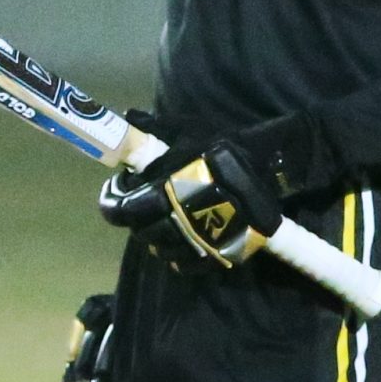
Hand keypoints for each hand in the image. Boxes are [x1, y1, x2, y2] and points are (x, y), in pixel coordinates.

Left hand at [98, 141, 283, 268]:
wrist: (269, 169)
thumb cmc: (225, 148)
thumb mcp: (190, 130)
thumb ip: (156, 126)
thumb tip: (129, 115)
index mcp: (164, 191)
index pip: (121, 211)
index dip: (111, 201)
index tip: (117, 187)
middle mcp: (176, 221)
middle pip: (139, 231)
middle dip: (136, 215)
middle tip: (144, 199)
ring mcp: (197, 242)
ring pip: (159, 250)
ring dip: (156, 235)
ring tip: (165, 216)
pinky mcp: (216, 256)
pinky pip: (185, 265)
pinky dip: (178, 253)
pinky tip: (183, 235)